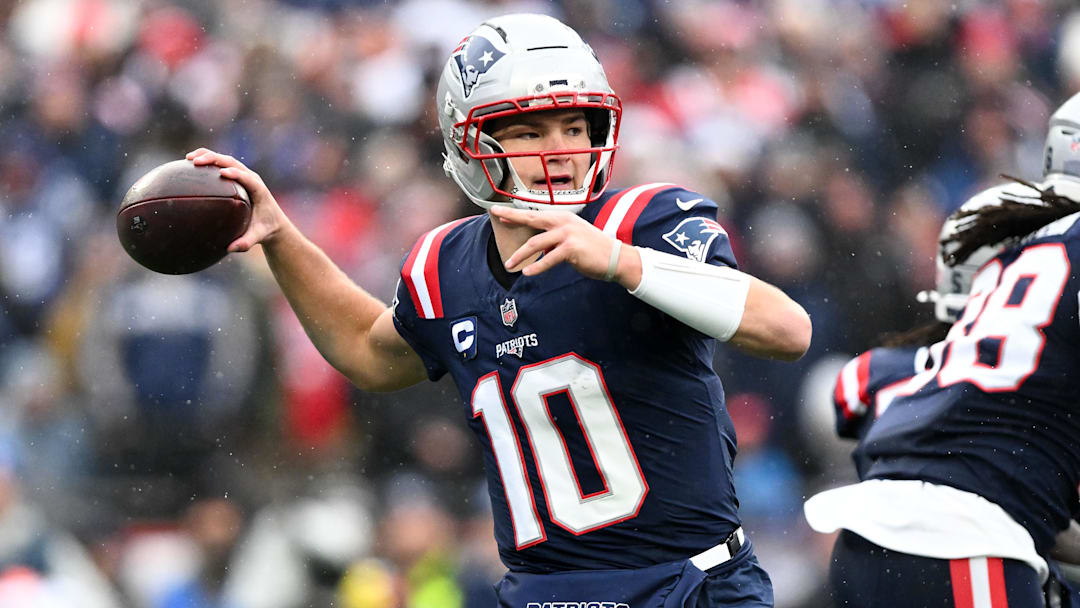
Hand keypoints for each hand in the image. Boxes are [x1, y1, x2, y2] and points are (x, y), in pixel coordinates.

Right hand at [185, 148, 285, 251]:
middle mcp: (251, 178)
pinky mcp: (237, 175)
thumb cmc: (265, 228)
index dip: (236, 174)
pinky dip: (208, 161)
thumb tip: (230, 249)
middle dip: (215, 159)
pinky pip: (222, 164)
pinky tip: (190, 163)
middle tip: (196, 162)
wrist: (273, 221)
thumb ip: (246, 242)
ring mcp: (244, 174)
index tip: (222, 173)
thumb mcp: (258, 236)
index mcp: (258, 190)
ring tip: (189, 158)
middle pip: (233, 163)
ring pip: (226, 160)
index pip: (247, 178)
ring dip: (208, 156)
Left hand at [490, 205, 641, 287]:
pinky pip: (548, 259)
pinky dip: (537, 267)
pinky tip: (527, 272)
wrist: (615, 258)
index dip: (516, 213)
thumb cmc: (593, 249)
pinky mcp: (571, 248)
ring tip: (509, 264)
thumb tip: (538, 245)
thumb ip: (554, 238)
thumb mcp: (572, 237)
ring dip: (520, 255)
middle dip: (512, 217)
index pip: (535, 214)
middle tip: (496, 215)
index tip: (499, 212)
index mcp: (562, 218)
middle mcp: (563, 222)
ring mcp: (567, 234)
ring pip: (536, 243)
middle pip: (532, 219)